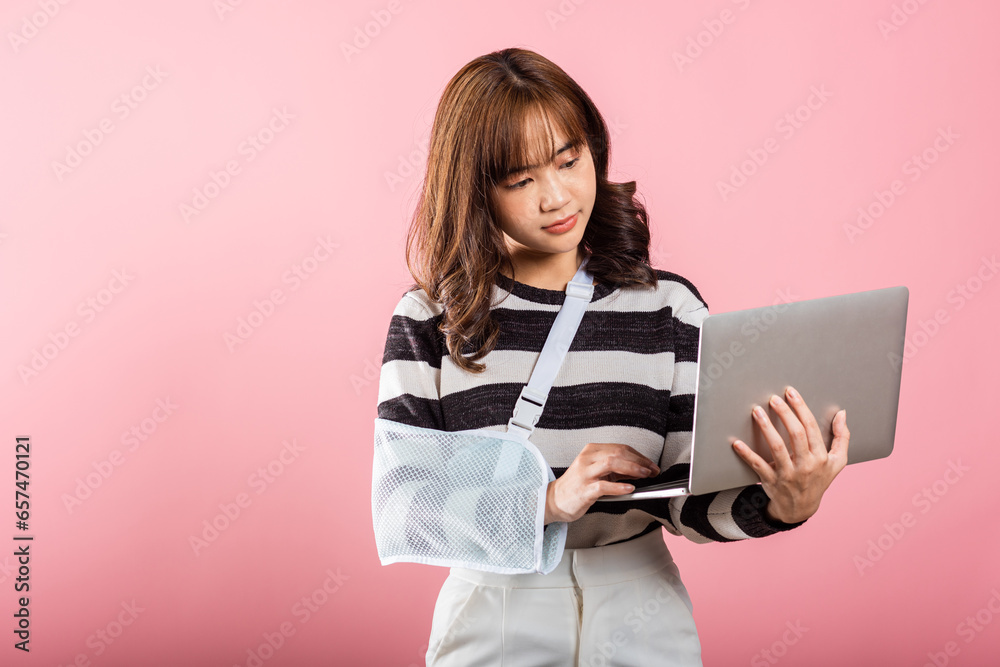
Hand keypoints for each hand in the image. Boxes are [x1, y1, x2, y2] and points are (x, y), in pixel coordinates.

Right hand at [544, 443, 658, 523]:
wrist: (555, 500)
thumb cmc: (577, 486)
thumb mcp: (597, 472)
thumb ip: (616, 469)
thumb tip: (640, 470)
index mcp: (591, 451)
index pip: (620, 448)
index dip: (639, 456)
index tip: (651, 465)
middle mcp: (587, 459)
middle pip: (618, 452)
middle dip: (639, 461)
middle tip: (652, 470)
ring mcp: (585, 474)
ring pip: (611, 463)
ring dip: (632, 468)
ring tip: (644, 475)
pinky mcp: (584, 489)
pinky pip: (604, 485)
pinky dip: (619, 487)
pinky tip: (630, 489)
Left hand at [732, 385, 849, 523]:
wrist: (801, 509)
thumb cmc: (819, 480)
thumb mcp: (837, 462)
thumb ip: (842, 437)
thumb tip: (842, 413)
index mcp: (821, 457)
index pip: (811, 427)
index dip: (801, 408)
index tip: (790, 392)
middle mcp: (806, 465)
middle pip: (796, 434)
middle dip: (784, 413)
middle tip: (773, 399)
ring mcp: (788, 474)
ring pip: (777, 447)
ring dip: (766, 428)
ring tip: (757, 411)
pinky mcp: (772, 481)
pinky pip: (758, 466)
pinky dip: (747, 454)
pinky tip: (737, 443)